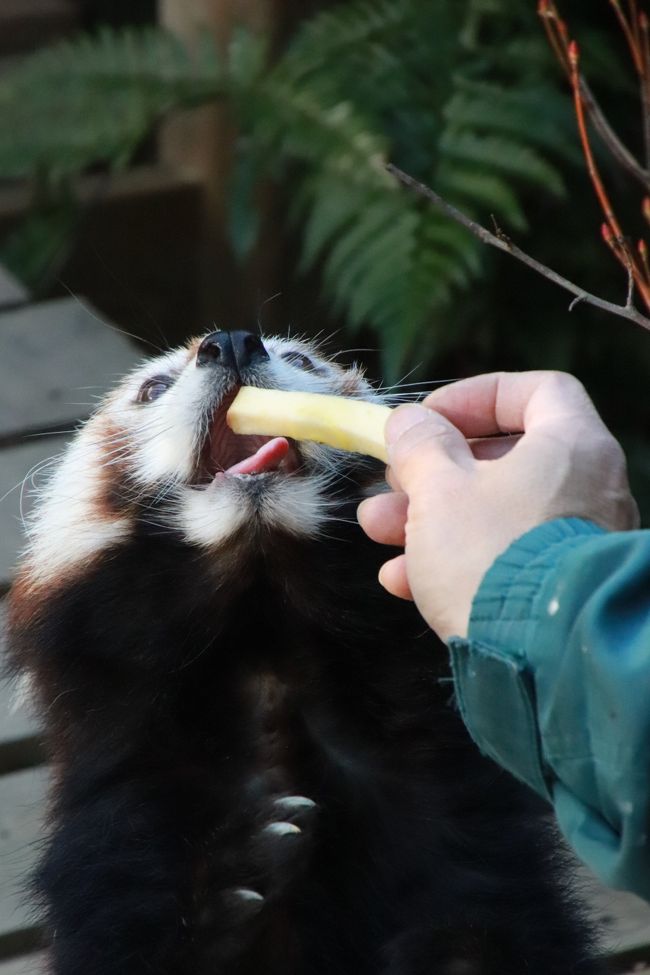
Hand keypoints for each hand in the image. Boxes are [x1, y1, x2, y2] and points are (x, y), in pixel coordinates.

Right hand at [357, 371, 638, 640]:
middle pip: (503, 460)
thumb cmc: (490, 553)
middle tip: (390, 483)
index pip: (536, 392)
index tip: (429, 419)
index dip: (476, 397)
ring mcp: (575, 542)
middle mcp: (587, 490)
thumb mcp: (439, 488)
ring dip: (430, 517)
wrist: (537, 656)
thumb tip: (409, 422)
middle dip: (433, 471)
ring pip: (495, 513)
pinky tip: (403, 580)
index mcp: (572, 446)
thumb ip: (419, 445)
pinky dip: (453, 560)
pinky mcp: (556, 589)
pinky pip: (503, 559)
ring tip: (378, 530)